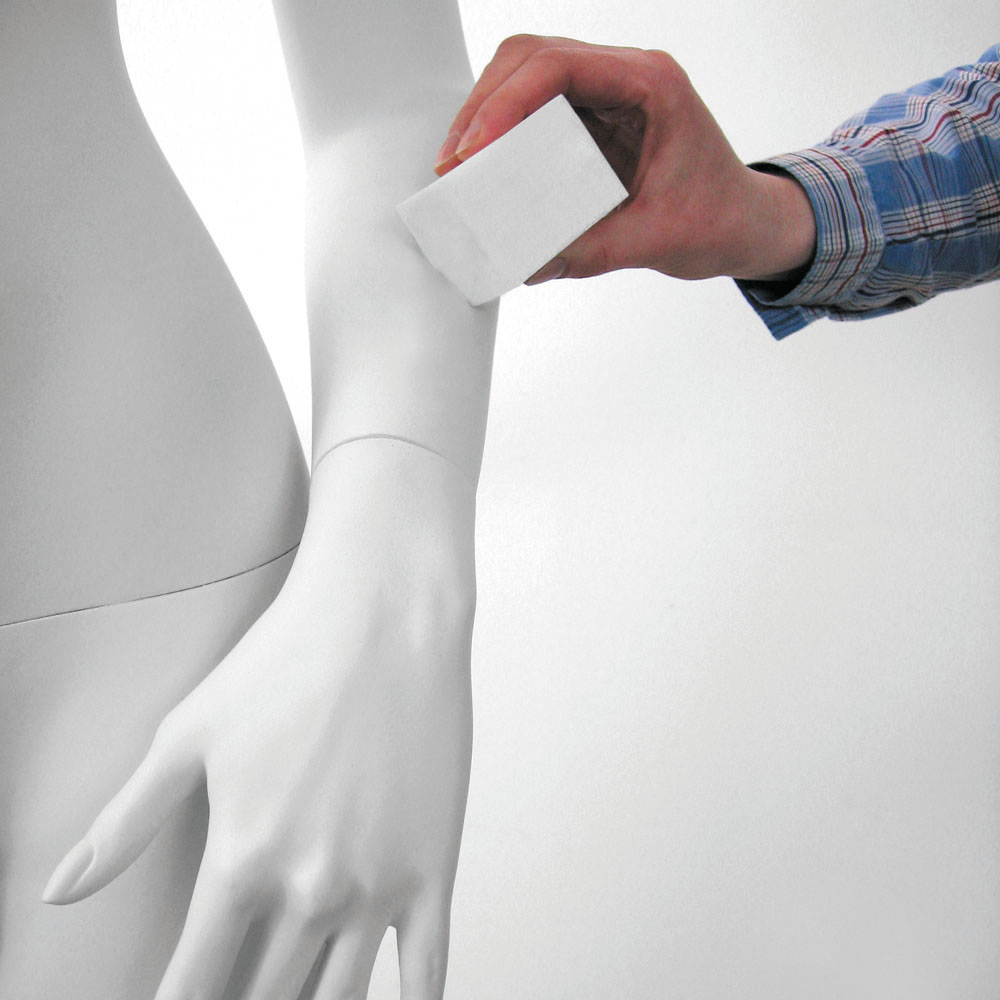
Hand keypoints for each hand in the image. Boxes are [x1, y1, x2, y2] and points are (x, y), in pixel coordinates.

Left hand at [42, 438, 476, 999]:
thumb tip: (58, 892)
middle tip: (237, 990)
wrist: (386, 614)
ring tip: (291, 998)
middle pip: (264, 997)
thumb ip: (125, 824)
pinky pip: (428, 968)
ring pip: (337, 998)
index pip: (191, 981)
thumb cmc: (288, 660)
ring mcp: (379, 884)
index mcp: (241, 860)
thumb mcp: (188, 733)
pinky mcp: (435, 866)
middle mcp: (309, 888)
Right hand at [433, 34, 815, 283]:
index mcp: (650, 85)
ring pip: (527, 75)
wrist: (745, 222)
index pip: (559, 68)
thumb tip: (527, 263)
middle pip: (532, 58)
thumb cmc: (719, 218)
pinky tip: (486, 166)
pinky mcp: (593, 119)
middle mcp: (625, 76)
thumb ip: (591, 251)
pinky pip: (537, 109)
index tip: (475, 152)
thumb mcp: (656, 240)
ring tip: (460, 166)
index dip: (506, 104)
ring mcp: (607, 93)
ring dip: (487, 115)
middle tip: (455, 163)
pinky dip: (505, 134)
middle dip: (483, 106)